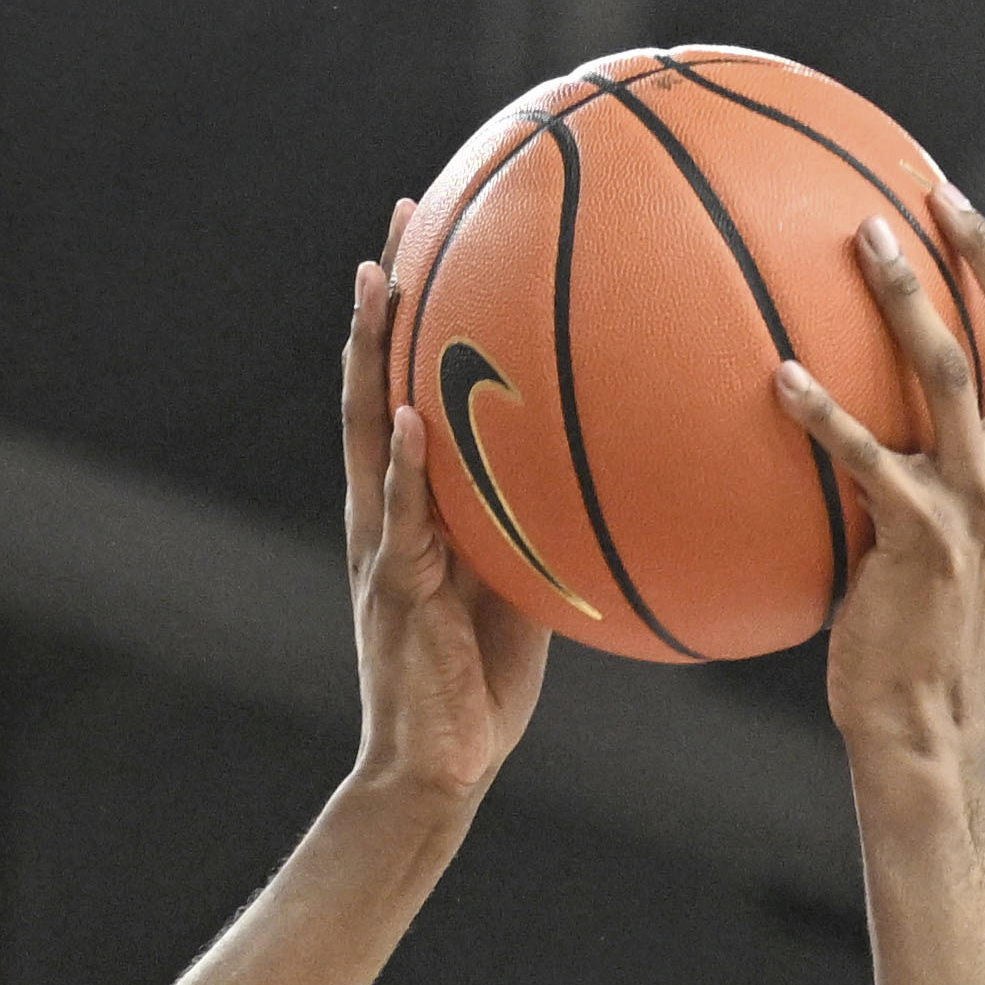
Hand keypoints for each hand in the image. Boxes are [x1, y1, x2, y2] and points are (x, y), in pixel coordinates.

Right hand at [341, 211, 549, 810]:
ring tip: (382, 282)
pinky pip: (401, 516)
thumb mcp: (528, 583)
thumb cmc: (485, 684)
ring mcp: (383, 546)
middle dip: (386, 300)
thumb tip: (617, 471)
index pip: (408, 387)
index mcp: (415, 505)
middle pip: (374, 382)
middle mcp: (386, 510)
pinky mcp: (394, 590)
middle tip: (402, 217)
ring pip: (367, 430)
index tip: (435, 233)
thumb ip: (547, 522)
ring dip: (372, 354)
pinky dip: (402, 465)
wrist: (439, 767)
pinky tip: (409, 416)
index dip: (418, 315)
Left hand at [774, 204, 984, 758]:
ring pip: (952, 369)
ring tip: (863, 236)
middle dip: (982, 251)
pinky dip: (824, 410)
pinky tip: (780, 375)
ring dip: (906, 294)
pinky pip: (868, 455)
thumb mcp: (977, 537)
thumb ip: (969, 463)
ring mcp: (982, 505)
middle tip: (930, 192)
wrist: (927, 715)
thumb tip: (912, 396)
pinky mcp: (924, 539)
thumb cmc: (933, 625)